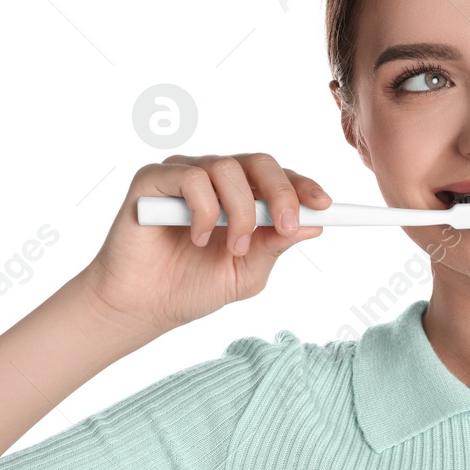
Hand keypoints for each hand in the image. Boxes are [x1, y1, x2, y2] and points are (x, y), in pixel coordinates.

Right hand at [79, 152, 330, 332]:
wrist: (143, 307)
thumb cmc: (190, 288)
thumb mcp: (247, 273)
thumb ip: (275, 246)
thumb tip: (314, 224)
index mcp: (240, 196)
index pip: (278, 178)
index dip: (303, 186)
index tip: (326, 206)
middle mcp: (214, 178)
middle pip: (259, 162)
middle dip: (281, 193)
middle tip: (287, 226)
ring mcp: (183, 175)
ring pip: (227, 167)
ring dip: (240, 212)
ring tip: (233, 249)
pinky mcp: (153, 180)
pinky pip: (191, 178)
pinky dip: (204, 211)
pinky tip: (198, 238)